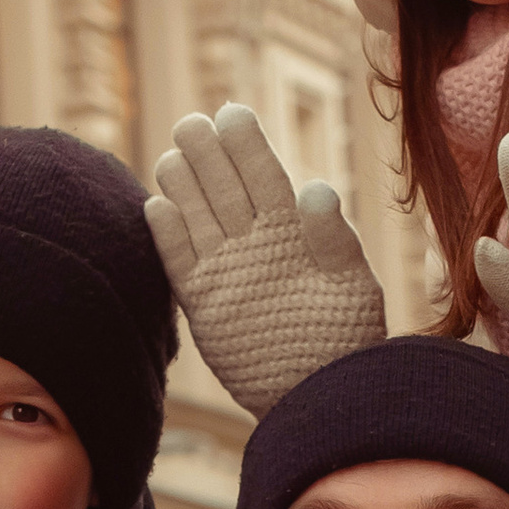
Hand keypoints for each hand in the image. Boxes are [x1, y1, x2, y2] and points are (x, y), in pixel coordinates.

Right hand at [147, 107, 386, 415]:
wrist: (324, 395)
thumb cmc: (346, 337)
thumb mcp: (351, 286)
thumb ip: (332, 239)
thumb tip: (316, 189)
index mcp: (294, 232)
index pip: (265, 177)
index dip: (248, 145)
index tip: (233, 113)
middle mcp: (256, 245)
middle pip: (224, 190)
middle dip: (208, 155)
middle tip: (192, 125)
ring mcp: (228, 273)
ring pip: (197, 218)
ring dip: (183, 186)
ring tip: (172, 156)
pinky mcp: (204, 305)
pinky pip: (179, 263)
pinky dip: (167, 237)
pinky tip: (156, 207)